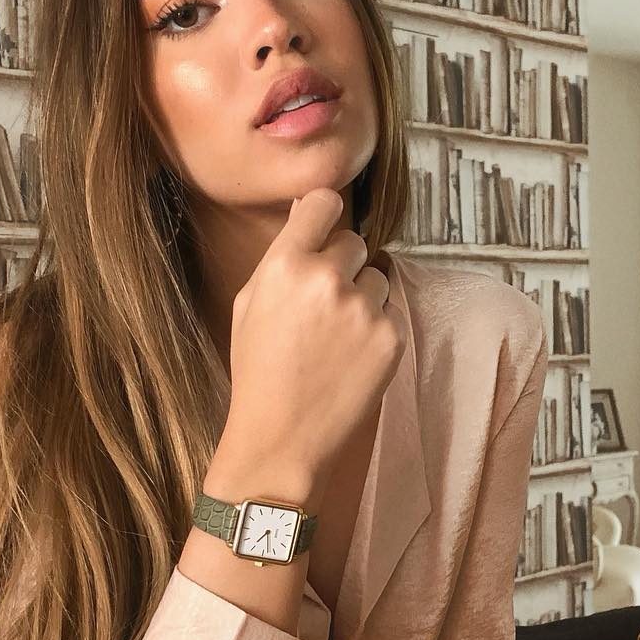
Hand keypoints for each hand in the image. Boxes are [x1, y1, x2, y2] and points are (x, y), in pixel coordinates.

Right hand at [224, 187, 404, 481]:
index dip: (326, 215)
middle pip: (354, 242)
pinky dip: (376, 332)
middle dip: (342, 266)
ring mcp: (363, 309)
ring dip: (363, 299)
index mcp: (285, 264)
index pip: (325, 203)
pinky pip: (390, 315)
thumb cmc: (258, 370)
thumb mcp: (249, 303)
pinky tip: (350, 359)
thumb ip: (281, 256)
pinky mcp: (390, 337)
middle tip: (323, 307)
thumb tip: (310, 209)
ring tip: (336, 338)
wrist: (281, 437)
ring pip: (377, 279)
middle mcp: (327, 279)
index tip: (326, 230)